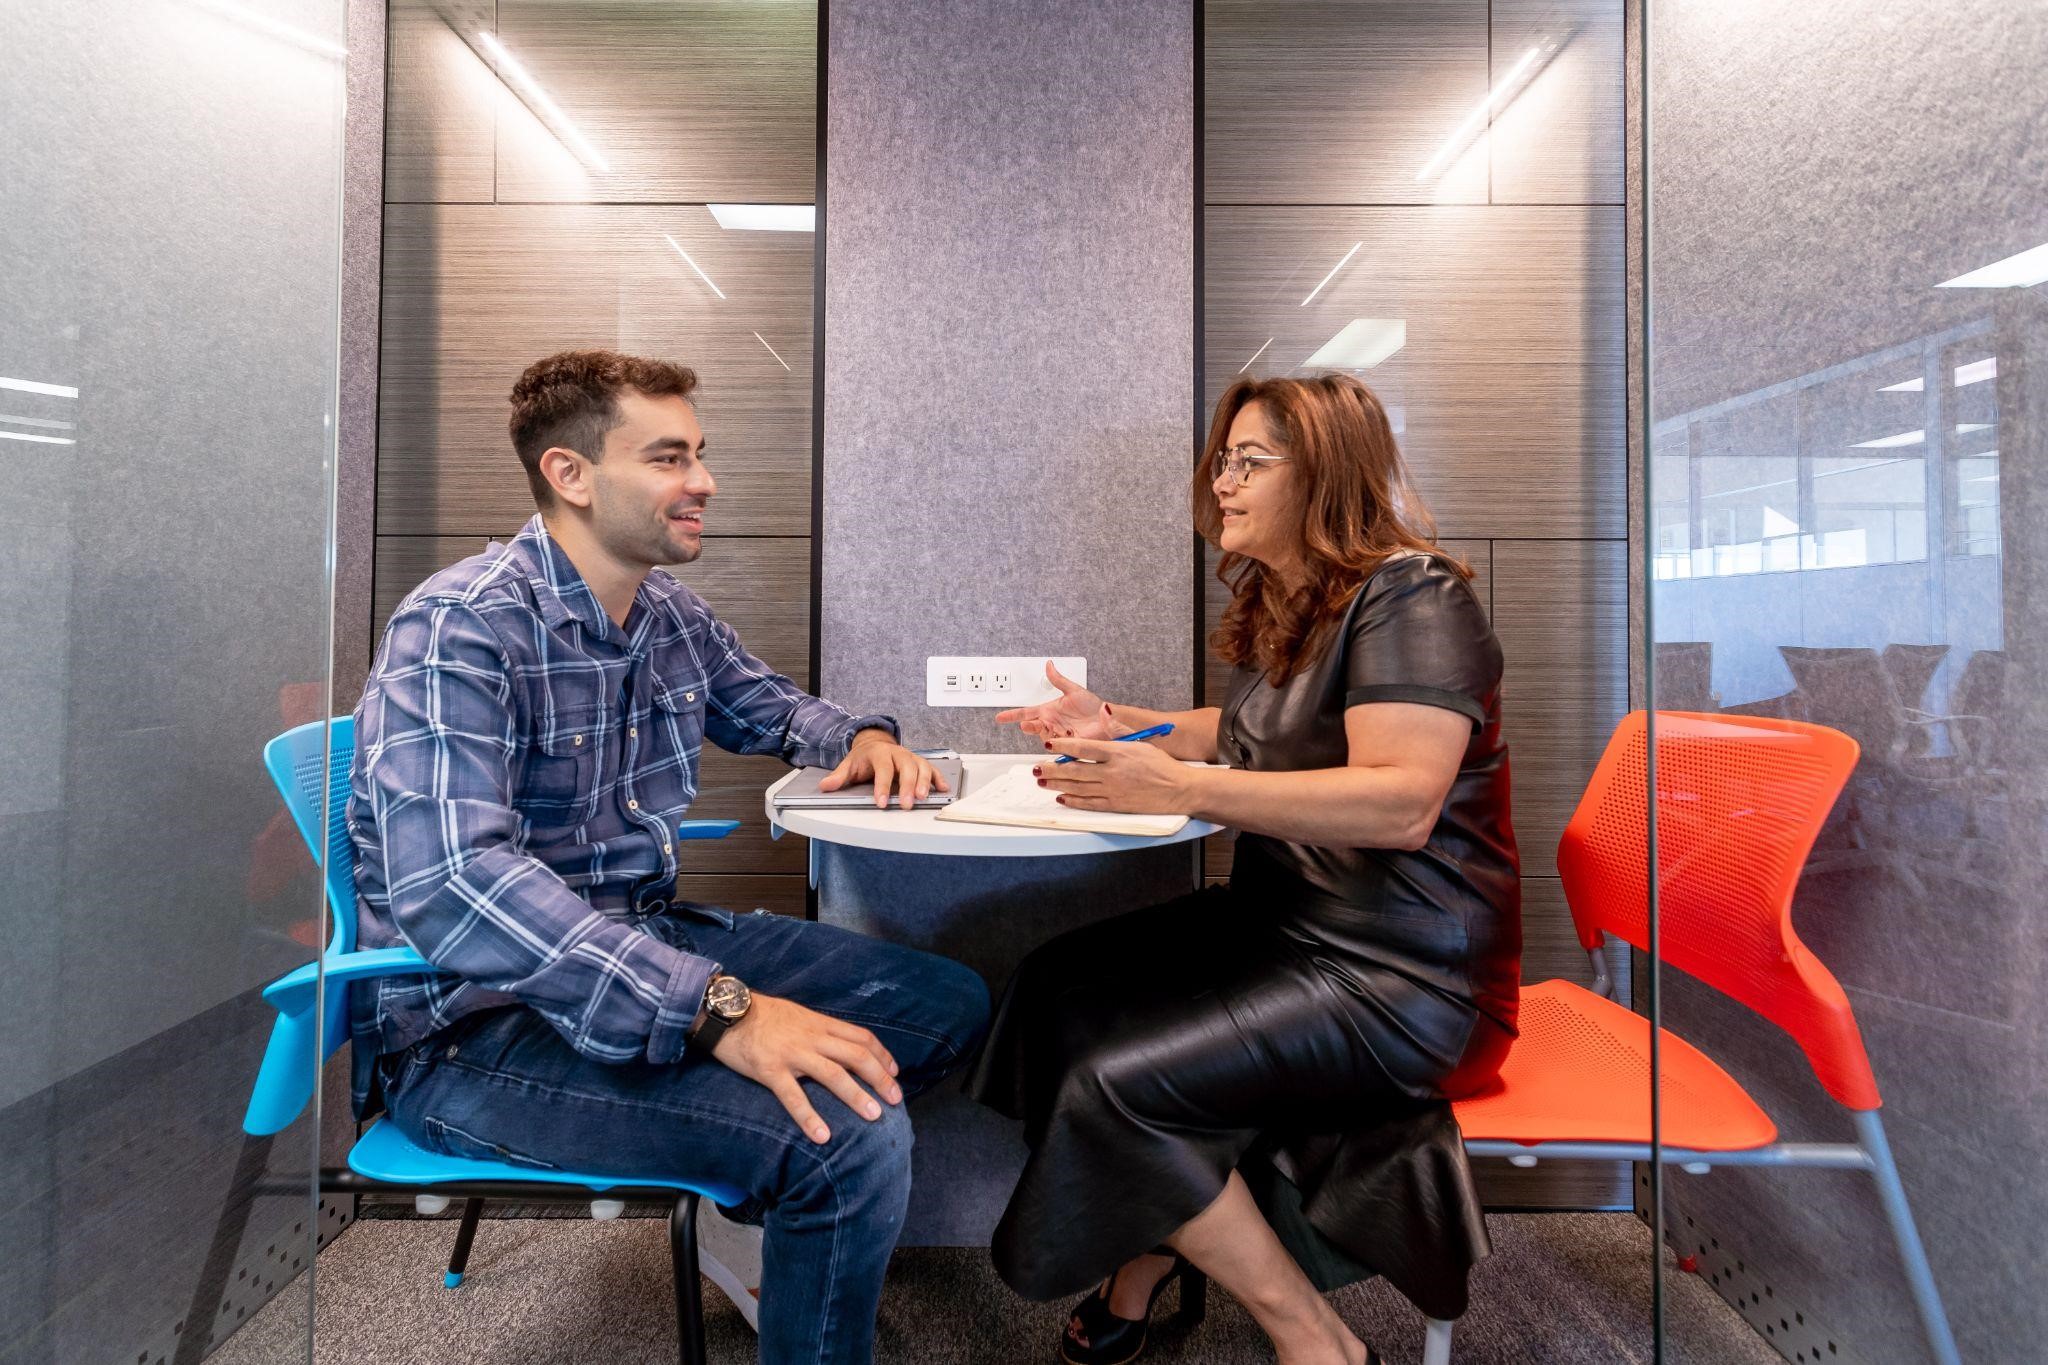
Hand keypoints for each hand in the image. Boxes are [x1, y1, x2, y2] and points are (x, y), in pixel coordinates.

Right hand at [709, 993, 902, 1143]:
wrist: (726, 1012)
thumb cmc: (762, 1015)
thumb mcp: (798, 1016)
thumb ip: (818, 1030)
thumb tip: (838, 1045)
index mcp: (819, 1024)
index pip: (861, 1037)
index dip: (882, 1055)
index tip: (894, 1072)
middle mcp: (812, 1037)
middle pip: (856, 1056)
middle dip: (880, 1078)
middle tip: (896, 1100)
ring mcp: (792, 1054)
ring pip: (833, 1074)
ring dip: (856, 1096)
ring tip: (874, 1116)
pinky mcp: (770, 1070)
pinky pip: (793, 1096)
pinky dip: (809, 1117)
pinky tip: (822, 1136)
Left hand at [818, 730, 949, 809]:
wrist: (874, 743)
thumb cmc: (863, 757)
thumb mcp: (848, 765)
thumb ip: (838, 776)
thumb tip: (826, 786)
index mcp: (879, 753)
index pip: (883, 769)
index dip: (882, 786)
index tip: (880, 802)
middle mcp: (898, 753)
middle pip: (906, 768)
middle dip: (907, 786)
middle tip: (906, 804)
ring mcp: (910, 757)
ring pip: (921, 767)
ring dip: (924, 782)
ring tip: (923, 797)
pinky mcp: (920, 762)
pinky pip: (932, 769)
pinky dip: (938, 779)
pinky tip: (942, 789)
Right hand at [994, 661, 1132, 740]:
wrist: (1107, 719)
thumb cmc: (1092, 706)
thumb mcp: (1074, 690)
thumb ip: (1059, 679)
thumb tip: (1049, 665)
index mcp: (1049, 710)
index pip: (1025, 712)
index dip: (1012, 716)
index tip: (999, 718)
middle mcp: (1051, 723)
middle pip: (1032, 726)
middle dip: (1028, 726)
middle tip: (1028, 724)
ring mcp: (1058, 735)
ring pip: (1043, 737)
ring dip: (1043, 734)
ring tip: (1047, 729)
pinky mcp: (1067, 744)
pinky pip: (1056, 746)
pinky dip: (1055, 743)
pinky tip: (1061, 738)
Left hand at [1036, 735, 1198, 814]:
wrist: (1179, 789)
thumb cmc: (1162, 765)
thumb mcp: (1139, 741)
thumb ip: (1117, 728)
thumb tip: (1104, 710)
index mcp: (1118, 752)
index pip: (1083, 748)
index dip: (1062, 746)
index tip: (1048, 745)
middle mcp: (1112, 772)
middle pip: (1074, 770)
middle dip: (1052, 768)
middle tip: (1037, 767)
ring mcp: (1112, 790)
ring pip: (1077, 787)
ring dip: (1057, 783)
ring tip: (1042, 780)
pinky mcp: (1115, 805)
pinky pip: (1089, 803)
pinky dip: (1073, 800)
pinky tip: (1061, 797)